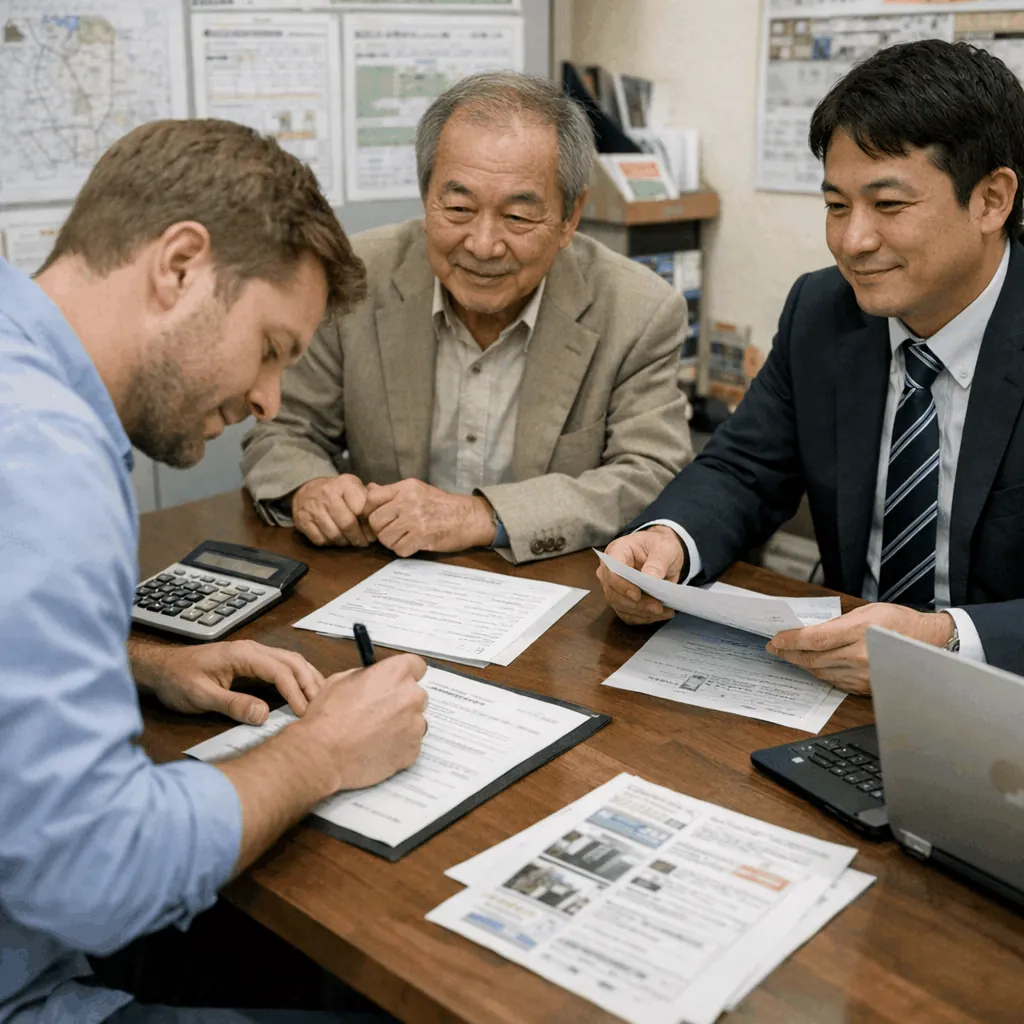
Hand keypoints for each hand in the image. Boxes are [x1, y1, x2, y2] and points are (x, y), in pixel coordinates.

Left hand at [131, 639, 323, 723]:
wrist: (160, 668)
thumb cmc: (177, 680)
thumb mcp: (201, 696)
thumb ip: (232, 704)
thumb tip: (263, 714)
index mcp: (243, 654)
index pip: (280, 670)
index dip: (296, 692)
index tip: (304, 713)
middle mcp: (253, 649)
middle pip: (293, 661)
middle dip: (310, 683)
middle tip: (321, 708)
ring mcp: (253, 653)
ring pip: (291, 661)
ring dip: (307, 678)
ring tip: (320, 700)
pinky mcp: (252, 661)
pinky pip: (282, 665)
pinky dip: (298, 677)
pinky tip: (304, 690)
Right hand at [292, 474, 374, 546]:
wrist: (307, 490)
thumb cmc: (337, 491)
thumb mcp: (354, 487)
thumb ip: (369, 497)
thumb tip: (383, 511)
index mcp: (344, 483)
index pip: (361, 509)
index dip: (369, 523)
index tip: (374, 531)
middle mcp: (327, 493)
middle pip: (347, 524)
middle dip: (358, 538)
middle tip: (364, 542)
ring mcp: (313, 507)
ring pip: (334, 535)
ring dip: (345, 542)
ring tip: (350, 541)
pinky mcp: (302, 520)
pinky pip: (320, 540)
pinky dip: (330, 543)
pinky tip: (336, 539)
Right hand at [293, 653, 428, 790]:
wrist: (323, 755)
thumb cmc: (328, 718)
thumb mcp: (341, 680)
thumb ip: (367, 676)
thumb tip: (374, 679)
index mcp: (395, 673)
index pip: (416, 666)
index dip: (405, 674)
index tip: (398, 682)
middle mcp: (411, 696)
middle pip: (416, 695)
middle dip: (401, 701)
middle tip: (379, 712)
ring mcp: (415, 724)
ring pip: (414, 721)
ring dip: (400, 724)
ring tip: (374, 733)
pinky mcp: (413, 750)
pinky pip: (410, 743)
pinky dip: (398, 745)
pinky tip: (376, 747)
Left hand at [363, 479, 495, 556]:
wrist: (468, 517)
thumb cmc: (441, 505)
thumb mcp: (416, 489)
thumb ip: (392, 491)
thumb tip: (368, 489)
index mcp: (405, 488)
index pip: (371, 498)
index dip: (369, 511)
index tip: (378, 517)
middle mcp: (408, 501)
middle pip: (375, 521)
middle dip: (381, 530)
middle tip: (392, 531)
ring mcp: (415, 520)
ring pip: (385, 538)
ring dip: (392, 542)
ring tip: (403, 538)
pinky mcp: (422, 537)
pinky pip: (399, 549)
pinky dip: (404, 550)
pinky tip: (412, 544)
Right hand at [597, 526, 686, 624]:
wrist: (663, 553)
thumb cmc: (659, 546)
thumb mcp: (664, 549)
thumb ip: (657, 563)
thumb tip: (650, 579)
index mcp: (616, 552)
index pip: (611, 571)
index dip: (622, 585)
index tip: (638, 595)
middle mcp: (609, 571)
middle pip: (613, 593)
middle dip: (636, 604)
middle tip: (658, 607)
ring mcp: (614, 588)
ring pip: (620, 607)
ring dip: (642, 613)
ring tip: (664, 612)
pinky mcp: (622, 600)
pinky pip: (628, 614)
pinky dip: (644, 618)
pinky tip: (660, 615)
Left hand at [766, 604, 954, 694]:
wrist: (929, 644)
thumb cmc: (899, 623)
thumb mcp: (866, 612)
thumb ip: (837, 623)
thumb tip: (809, 632)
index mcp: (859, 632)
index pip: (814, 639)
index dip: (790, 640)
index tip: (775, 639)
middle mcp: (861, 657)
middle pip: (813, 658)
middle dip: (789, 653)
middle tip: (775, 648)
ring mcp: (863, 675)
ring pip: (821, 671)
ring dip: (802, 663)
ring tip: (789, 654)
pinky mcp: (866, 687)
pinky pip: (834, 681)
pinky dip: (820, 672)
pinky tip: (811, 664)